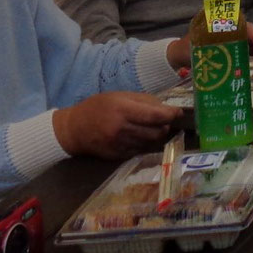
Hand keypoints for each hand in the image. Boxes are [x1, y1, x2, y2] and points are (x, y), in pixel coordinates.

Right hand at [52, 92, 182, 158]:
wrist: (74, 129)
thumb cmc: (98, 107)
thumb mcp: (119, 96)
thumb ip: (143, 101)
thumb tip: (165, 108)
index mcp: (123, 110)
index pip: (155, 115)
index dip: (170, 114)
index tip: (178, 112)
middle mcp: (122, 129)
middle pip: (156, 131)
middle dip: (165, 125)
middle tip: (164, 119)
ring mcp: (119, 145)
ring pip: (150, 142)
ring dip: (155, 135)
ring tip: (152, 127)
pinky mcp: (118, 156)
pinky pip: (140, 150)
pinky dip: (144, 143)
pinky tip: (139, 135)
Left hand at [163, 23, 252, 74]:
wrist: (176, 54)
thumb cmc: (184, 51)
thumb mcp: (192, 51)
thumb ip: (201, 56)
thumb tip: (207, 64)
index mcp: (218, 22)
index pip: (240, 26)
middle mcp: (228, 25)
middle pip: (250, 31)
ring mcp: (231, 34)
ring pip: (252, 37)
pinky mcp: (233, 43)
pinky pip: (248, 44)